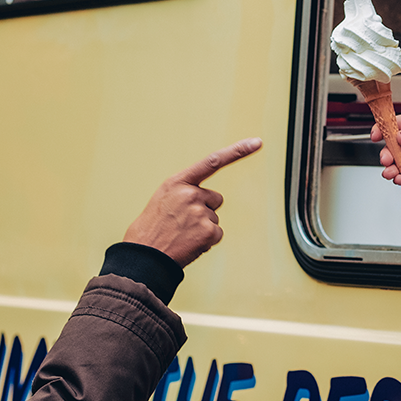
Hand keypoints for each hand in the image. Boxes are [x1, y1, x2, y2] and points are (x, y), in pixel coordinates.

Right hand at [123, 138, 262, 266]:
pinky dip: (206, 241)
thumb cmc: (151, 230)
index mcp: (177, 182)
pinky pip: (217, 234)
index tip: (256, 142)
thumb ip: (183, 192)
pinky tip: (189, 244)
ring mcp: (200, 212)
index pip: (212, 162)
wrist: (143, 257)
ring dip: (203, 227)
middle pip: (215, 199)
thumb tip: (204, 198)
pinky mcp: (208, 231)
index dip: (237, 151)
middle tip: (182, 223)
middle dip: (204, 210)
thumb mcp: (162, 200)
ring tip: (181, 235)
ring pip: (214, 218)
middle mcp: (190, 194)